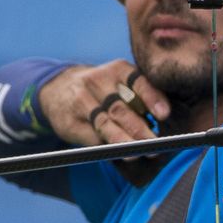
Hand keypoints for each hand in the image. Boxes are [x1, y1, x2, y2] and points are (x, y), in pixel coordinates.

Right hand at [38, 60, 169, 144]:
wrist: (58, 89)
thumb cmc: (104, 89)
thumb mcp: (120, 81)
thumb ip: (140, 96)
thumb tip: (165, 120)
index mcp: (117, 70)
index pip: (138, 82)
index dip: (152, 98)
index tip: (164, 115)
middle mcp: (97, 82)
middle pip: (120, 108)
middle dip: (139, 128)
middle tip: (155, 143)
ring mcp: (80, 101)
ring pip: (104, 124)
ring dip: (122, 140)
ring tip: (137, 152)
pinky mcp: (69, 121)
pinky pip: (90, 136)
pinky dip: (106, 146)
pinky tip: (118, 153)